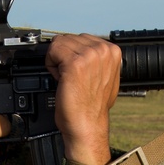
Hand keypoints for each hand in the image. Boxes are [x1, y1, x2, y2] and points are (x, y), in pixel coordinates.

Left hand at [46, 34, 120, 164]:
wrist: (88, 126)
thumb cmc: (92, 107)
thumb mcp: (105, 77)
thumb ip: (99, 60)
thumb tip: (85, 48)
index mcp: (113, 51)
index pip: (82, 38)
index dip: (76, 55)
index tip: (79, 73)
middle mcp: (103, 50)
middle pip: (70, 38)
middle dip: (66, 56)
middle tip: (72, 78)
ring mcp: (89, 55)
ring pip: (60, 42)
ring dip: (58, 60)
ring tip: (67, 79)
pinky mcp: (74, 63)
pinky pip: (53, 50)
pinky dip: (51, 65)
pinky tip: (61, 79)